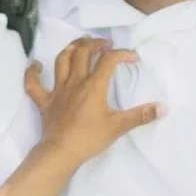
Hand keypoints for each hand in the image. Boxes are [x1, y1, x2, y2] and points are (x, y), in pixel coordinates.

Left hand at [24, 36, 160, 169]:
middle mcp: (75, 82)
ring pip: (61, 60)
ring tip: (79, 45)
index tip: (132, 58)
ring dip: (70, 48)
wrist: (60, 152)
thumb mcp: (118, 127)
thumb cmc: (89, 139)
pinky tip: (36, 65)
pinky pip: (33, 84)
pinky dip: (32, 73)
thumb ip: (141, 115)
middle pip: (82, 52)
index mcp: (94, 86)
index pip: (109, 60)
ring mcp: (57, 90)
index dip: (122, 54)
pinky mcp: (44, 102)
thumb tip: (163, 107)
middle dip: (95, 43)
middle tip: (105, 45)